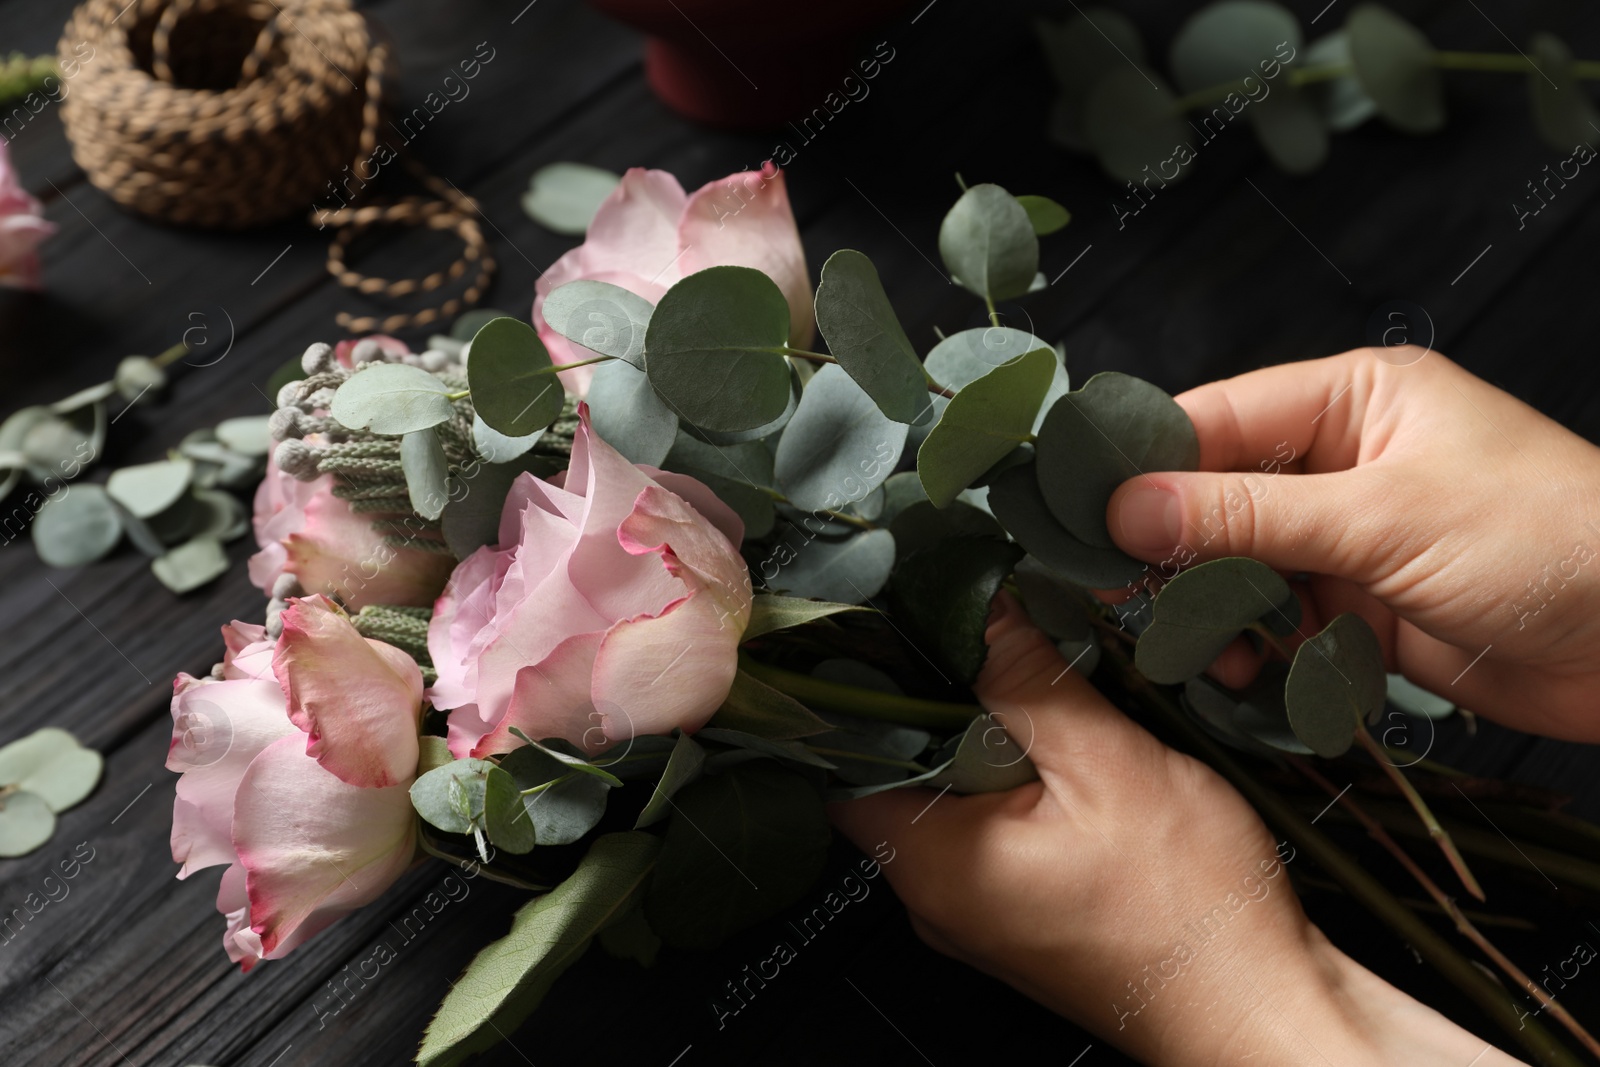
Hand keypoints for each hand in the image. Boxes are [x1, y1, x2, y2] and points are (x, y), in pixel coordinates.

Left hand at [829, 594, 1523, 1065]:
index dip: (873, 686)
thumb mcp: (1107, 762)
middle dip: (949, 705)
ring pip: (957, 796)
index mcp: (933, 863)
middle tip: (1002, 652)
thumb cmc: (1193, 914)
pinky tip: (1076, 761)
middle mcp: (940, 896)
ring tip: (1050, 704)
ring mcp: (981, 909)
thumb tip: (980, 610)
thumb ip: (1029, 680)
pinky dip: (1025, 785)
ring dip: (996, 743)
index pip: (849, 757)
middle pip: (905, 771)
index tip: (908, 629)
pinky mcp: (1023, 911)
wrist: (1261, 1007)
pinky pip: (998, 827)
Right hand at [1105, 347, 1599, 741]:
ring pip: (1239, 567)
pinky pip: (1279, 621)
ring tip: (1199, 644)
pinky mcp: (1363, 609)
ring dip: (1212, 608)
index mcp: (1353, 401)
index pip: (1217, 418)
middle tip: (1118, 590)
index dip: (1144, 462)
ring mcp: (1351, 539)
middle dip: (1173, 548)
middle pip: (1217, 497)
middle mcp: (1344, 462)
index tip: (1080, 509)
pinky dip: (1256, 648)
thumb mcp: (1384, 518)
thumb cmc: (1548, 543)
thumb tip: (1128, 506)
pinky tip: (1249, 669)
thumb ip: (1249, 515)